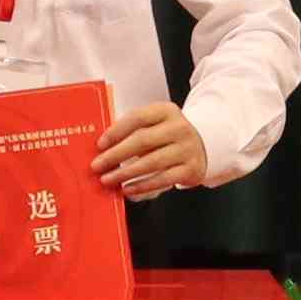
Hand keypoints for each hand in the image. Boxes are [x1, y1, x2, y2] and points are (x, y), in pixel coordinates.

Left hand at [95, 103, 216, 199]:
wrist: (202, 146)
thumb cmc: (168, 136)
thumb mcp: (155, 125)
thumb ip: (133, 131)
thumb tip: (103, 148)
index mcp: (166, 111)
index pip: (137, 118)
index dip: (116, 131)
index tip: (100, 144)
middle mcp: (179, 128)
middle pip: (142, 140)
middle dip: (116, 155)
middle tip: (98, 165)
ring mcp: (187, 149)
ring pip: (152, 162)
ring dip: (126, 173)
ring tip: (108, 179)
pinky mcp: (191, 169)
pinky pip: (163, 179)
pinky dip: (142, 186)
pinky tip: (128, 188)